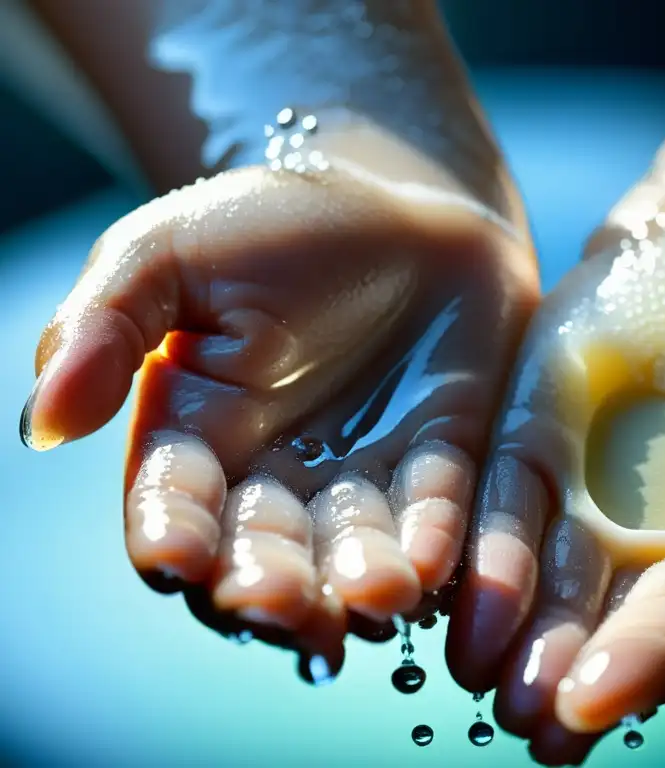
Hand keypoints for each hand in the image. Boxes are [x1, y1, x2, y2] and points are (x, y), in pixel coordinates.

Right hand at [21, 141, 537, 676]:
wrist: (397, 208)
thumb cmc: (274, 223)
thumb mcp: (171, 252)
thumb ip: (105, 327)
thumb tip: (42, 421)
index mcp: (196, 434)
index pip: (174, 503)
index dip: (171, 534)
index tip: (175, 556)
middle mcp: (277, 476)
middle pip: (263, 554)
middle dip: (268, 584)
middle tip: (276, 604)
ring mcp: (362, 477)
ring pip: (352, 553)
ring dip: (358, 585)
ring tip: (370, 600)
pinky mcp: (440, 463)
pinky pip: (437, 515)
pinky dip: (435, 544)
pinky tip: (431, 568)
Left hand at [446, 222, 664, 763]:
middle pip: (657, 617)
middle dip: (622, 667)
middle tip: (578, 719)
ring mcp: (605, 508)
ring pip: (573, 592)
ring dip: (542, 650)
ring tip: (517, 706)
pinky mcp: (536, 459)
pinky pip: (509, 520)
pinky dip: (492, 573)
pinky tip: (470, 633)